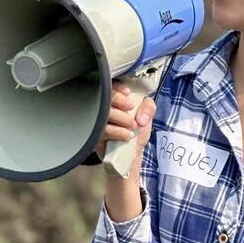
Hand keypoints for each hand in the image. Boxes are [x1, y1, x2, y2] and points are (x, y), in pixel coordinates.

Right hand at [101, 83, 154, 221]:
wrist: (129, 156)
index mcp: (115, 101)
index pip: (110, 86)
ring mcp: (97, 122)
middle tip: (131, 110)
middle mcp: (103, 109)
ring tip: (132, 127)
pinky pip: (104, 130)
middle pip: (105, 97)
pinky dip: (118, 132)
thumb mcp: (146, 117)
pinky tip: (126, 136)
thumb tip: (140, 115)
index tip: (127, 94)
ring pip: (104, 112)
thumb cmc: (136, 133)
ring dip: (122, 119)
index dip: (117, 88)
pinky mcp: (95, 135)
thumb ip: (148, 107)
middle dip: (120, 102)